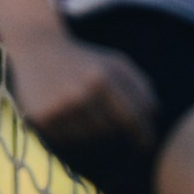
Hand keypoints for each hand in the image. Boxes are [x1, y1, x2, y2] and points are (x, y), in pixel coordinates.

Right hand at [6, 30, 157, 149]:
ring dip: (90, 129)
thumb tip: (155, 113)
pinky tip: (65, 112)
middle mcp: (81, 93)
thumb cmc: (84, 58)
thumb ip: (139, 84)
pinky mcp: (42, 116)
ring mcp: (60, 106)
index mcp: (103, 78)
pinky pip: (65, 138)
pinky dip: (70, 131)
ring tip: (81, 109)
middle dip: (112, 128)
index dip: (143, 135)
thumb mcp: (114, 61)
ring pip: (88, 136)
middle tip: (104, 117)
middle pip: (110, 130)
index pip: (131, 117)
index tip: (148, 146)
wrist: (37, 46)